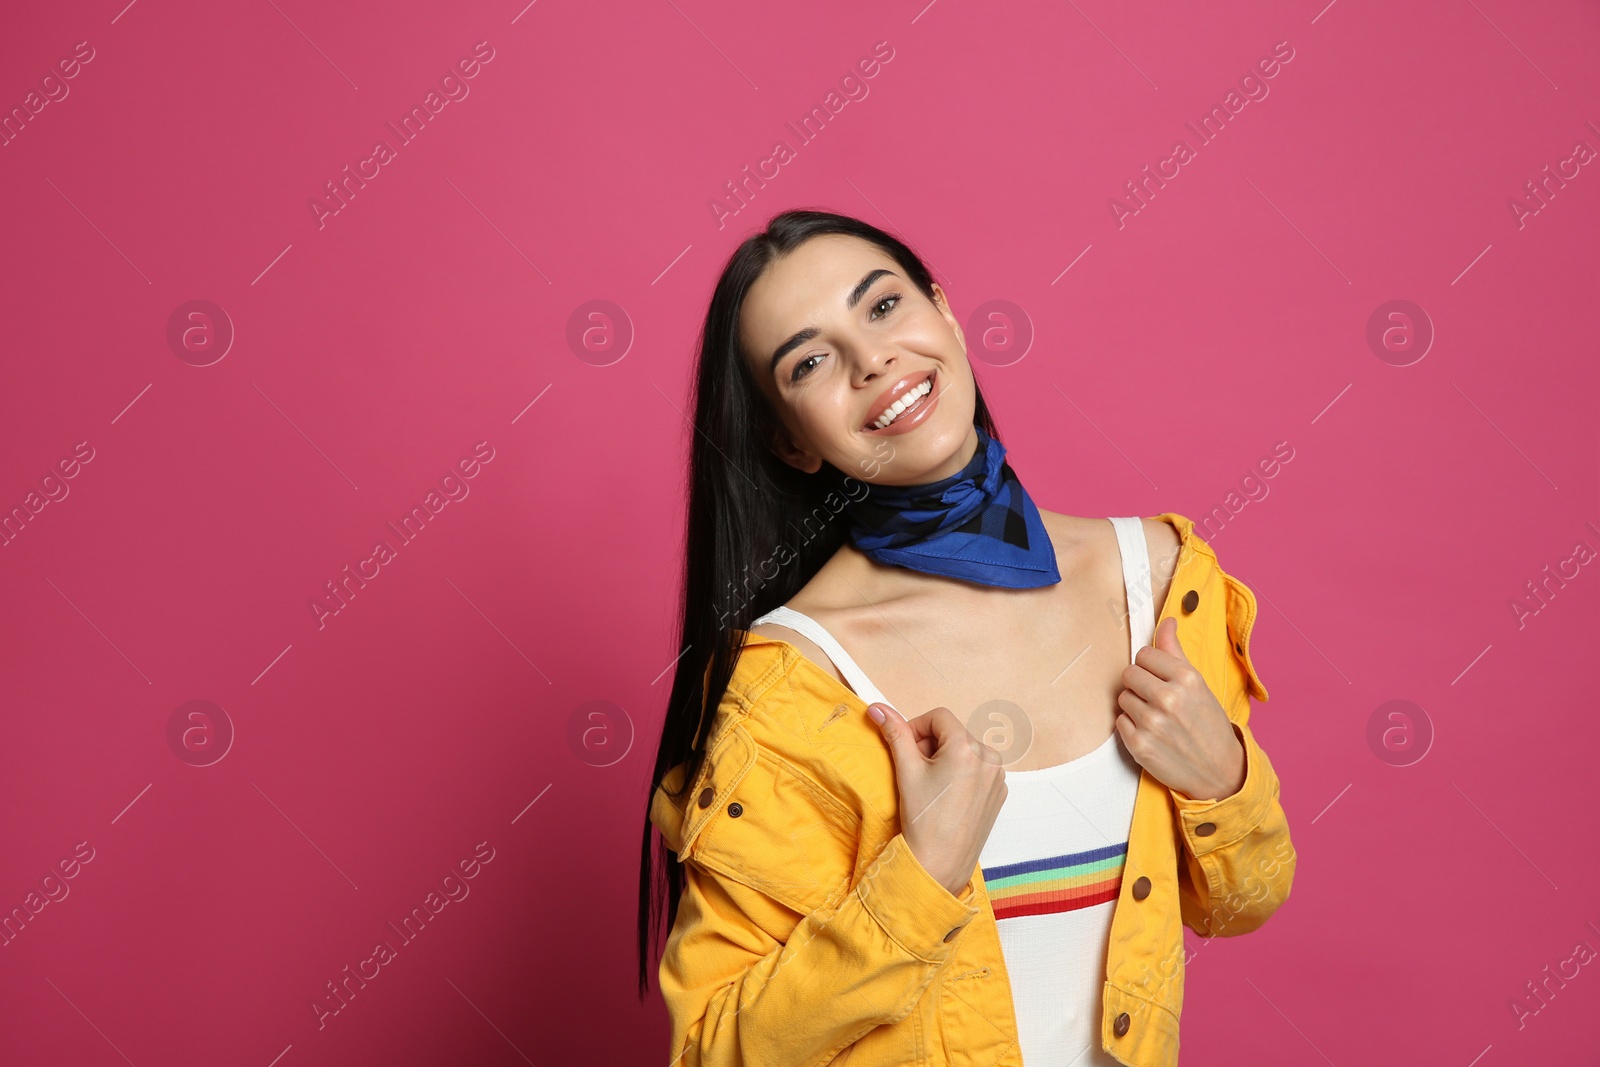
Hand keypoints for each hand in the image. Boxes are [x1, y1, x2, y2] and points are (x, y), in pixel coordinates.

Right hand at [868, 703, 1007, 896]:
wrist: (940, 863)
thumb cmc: (923, 820)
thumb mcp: (906, 770)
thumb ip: (895, 733)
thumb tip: (877, 708)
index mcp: (967, 748)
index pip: (939, 717)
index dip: (917, 727)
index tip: (905, 746)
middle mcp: (989, 758)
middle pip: (953, 733)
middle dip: (930, 745)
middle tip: (915, 769)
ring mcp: (997, 777)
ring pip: (965, 751)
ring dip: (946, 758)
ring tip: (931, 785)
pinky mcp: (999, 793)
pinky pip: (978, 770)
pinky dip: (961, 774)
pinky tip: (946, 796)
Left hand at [1116, 616, 1246, 800]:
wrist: (1219, 771)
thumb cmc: (1208, 724)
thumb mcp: (1198, 684)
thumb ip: (1175, 652)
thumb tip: (1167, 621)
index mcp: (1186, 678)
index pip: (1144, 654)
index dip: (1150, 666)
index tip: (1159, 677)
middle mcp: (1168, 698)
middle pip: (1129, 673)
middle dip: (1139, 684)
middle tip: (1156, 697)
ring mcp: (1152, 723)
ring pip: (1122, 697)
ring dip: (1135, 705)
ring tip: (1156, 716)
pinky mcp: (1138, 745)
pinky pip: (1119, 721)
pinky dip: (1131, 726)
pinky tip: (1151, 732)